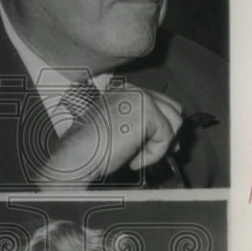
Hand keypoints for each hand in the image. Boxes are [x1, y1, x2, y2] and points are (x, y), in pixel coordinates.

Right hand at [33, 87, 181, 188]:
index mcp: (123, 91)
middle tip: (154, 153)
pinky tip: (134, 161)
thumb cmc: (90, 149)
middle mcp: (132, 89)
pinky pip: (166, 137)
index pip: (159, 102)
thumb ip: (142, 126)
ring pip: (174, 122)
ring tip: (138, 157)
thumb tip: (169, 136)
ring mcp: (140, 98)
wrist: (76, 157)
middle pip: (172, 108)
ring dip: (160, 145)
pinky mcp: (146, 113)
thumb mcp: (120, 130)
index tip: (156, 144)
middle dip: (168, 133)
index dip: (163, 125)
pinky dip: (154, 155)